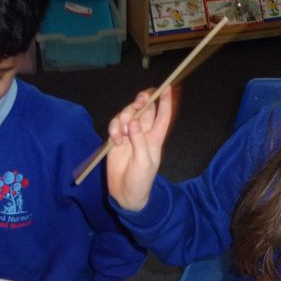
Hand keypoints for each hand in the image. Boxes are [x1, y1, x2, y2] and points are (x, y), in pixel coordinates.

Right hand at [106, 86, 173, 211]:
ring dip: (124, 118)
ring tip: (121, 134)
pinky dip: (113, 128)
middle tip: (138, 102)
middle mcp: (143, 133)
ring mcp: (129, 135)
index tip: (166, 87)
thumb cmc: (141, 180)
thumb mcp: (144, 162)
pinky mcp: (116, 139)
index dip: (165, 101)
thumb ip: (139, 141)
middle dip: (141, 101)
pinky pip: (114, 124)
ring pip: (127, 114)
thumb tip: (133, 121)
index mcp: (156, 138)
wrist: (125, 194)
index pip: (163, 116)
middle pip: (143, 109)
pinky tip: (114, 140)